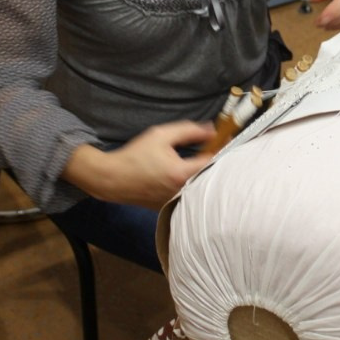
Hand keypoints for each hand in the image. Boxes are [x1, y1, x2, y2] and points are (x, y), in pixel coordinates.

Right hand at [64, 121, 215, 209]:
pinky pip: (188, 195)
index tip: (226, 137)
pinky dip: (192, 184)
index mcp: (181, 174)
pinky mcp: (170, 208)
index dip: (222, 147)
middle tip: (213, 149)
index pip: (213, 161)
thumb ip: (188, 131)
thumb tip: (212, 130)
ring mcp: (176, 202)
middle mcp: (182, 192)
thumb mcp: (161, 135)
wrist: (113, 178)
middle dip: (215, 162)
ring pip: (200, 187)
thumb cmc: (135, 155)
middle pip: (210, 177)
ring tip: (200, 161)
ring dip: (204, 174)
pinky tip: (184, 175)